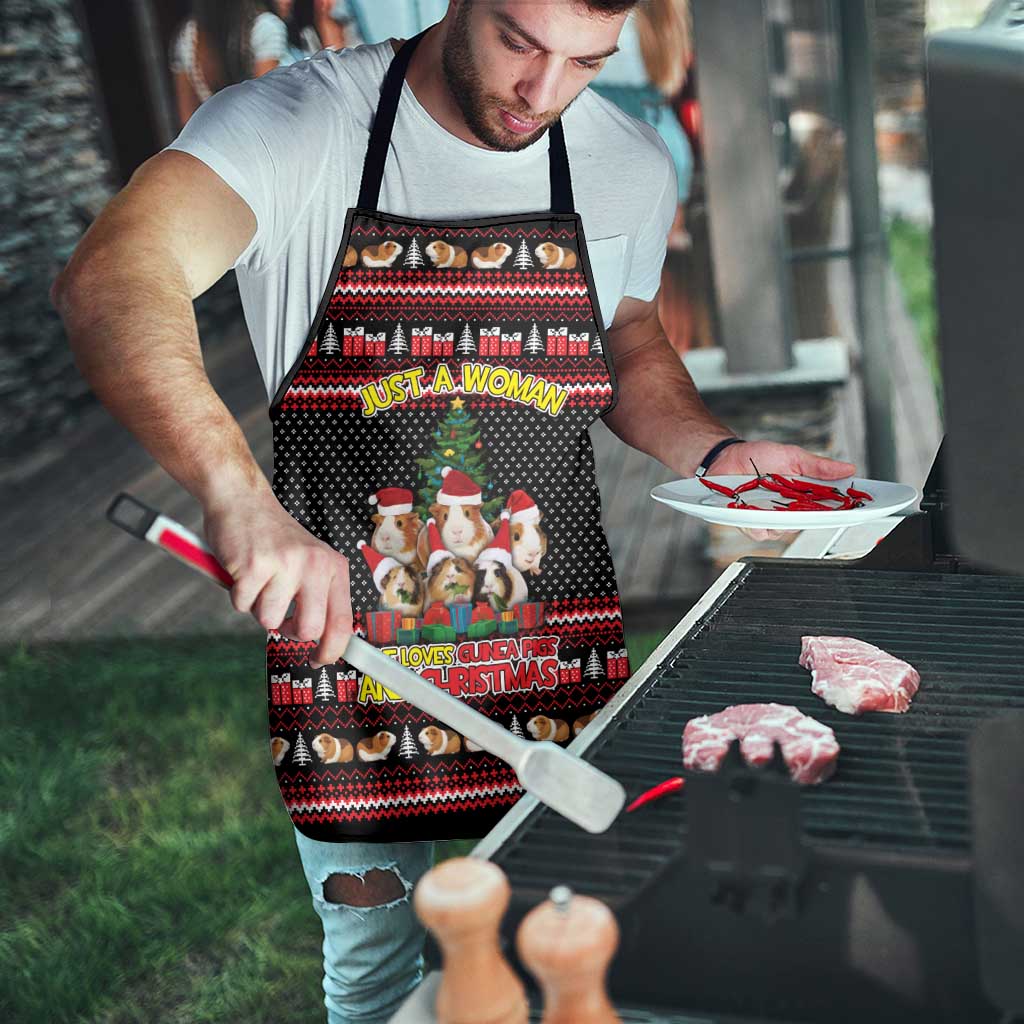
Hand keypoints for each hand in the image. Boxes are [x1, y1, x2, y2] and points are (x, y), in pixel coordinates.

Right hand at [203, 488, 352, 667]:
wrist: (243, 500)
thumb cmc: (274, 539)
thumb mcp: (310, 561)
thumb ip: (319, 596)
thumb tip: (322, 642)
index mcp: (334, 567)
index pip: (342, 621)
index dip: (332, 650)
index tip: (319, 660)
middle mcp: (315, 565)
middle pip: (309, 629)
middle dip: (289, 631)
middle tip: (279, 615)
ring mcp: (285, 564)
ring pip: (269, 620)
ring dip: (258, 607)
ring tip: (259, 580)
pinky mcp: (254, 565)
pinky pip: (242, 605)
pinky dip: (237, 594)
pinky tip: (243, 571)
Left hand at [709, 440, 856, 542]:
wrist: (726, 457)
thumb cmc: (758, 457)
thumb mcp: (792, 456)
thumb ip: (818, 466)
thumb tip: (848, 468)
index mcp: (803, 495)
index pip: (829, 507)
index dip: (844, 510)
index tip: (858, 508)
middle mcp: (789, 510)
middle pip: (809, 523)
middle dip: (813, 517)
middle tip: (813, 506)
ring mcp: (770, 518)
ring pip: (784, 531)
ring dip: (781, 519)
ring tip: (774, 503)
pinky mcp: (750, 523)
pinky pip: (760, 531)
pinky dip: (758, 523)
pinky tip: (754, 512)